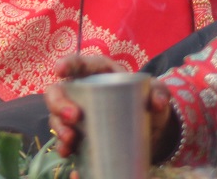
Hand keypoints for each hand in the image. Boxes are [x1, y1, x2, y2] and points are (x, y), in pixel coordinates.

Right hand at [45, 55, 174, 158]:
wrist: (151, 129)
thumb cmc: (149, 101)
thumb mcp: (157, 92)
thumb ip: (160, 92)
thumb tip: (156, 103)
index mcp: (98, 72)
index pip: (79, 63)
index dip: (67, 64)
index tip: (59, 70)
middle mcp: (82, 90)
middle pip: (59, 91)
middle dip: (59, 103)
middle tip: (72, 116)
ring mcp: (77, 112)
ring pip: (57, 115)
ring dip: (59, 126)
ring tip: (70, 138)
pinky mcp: (79, 132)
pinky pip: (64, 138)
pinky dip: (63, 146)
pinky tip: (66, 152)